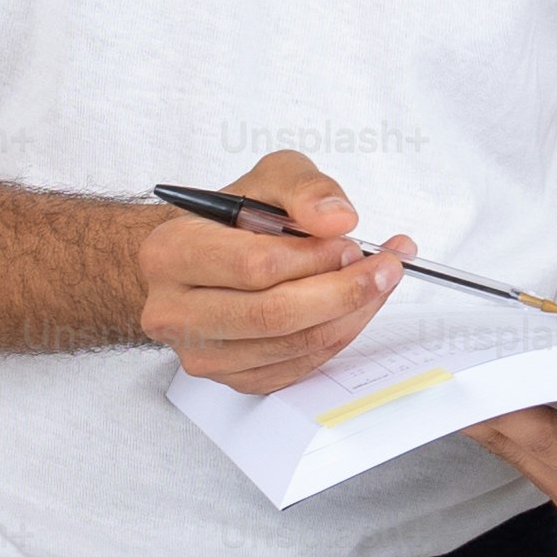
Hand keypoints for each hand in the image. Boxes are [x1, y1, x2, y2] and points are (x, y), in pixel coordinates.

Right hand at [140, 151, 406, 395]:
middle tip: (385, 267)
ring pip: (291, 346)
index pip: (253, 266)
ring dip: (350, 315)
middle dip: (343, 291)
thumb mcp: (269, 178)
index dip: (314, 257)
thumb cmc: (234, 219)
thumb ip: (305, 188)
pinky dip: (338, 337)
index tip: (353, 243)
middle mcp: (174, 311)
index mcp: (171, 253)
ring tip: (379, 281)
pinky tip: (356, 308)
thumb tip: (338, 219)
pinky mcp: (232, 378)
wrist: (204, 260)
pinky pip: (297, 367)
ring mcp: (201, 353)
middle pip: (273, 315)